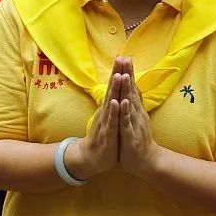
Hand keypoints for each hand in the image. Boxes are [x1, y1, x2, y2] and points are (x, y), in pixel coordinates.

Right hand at [64, 57, 124, 180]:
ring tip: (119, 75)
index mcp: (109, 108)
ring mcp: (106, 122)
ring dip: (115, 89)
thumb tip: (115, 91)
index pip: (115, 87)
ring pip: (112, 103)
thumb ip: (112, 104)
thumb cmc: (104, 138)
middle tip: (120, 58)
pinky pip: (112, 121)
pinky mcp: (108, 134)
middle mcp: (106, 112)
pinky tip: (116, 102)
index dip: (119, 73)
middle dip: (117, 74)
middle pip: (112, 90)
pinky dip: (114, 111)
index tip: (123, 57)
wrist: (91, 157)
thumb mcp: (110, 119)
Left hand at [116, 57, 162, 178]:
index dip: (128, 72)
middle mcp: (136, 113)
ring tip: (124, 75)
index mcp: (134, 109)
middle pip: (131, 90)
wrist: (146, 161)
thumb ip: (133, 103)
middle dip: (128, 74)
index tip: (124, 57)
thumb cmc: (137, 138)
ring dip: (127, 90)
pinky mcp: (130, 134)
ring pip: (130, 104)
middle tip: (125, 58)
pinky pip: (127, 122)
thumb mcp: (134, 118)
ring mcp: (134, 123)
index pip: (131, 87)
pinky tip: (122, 102)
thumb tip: (132, 89)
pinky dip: (124, 112)